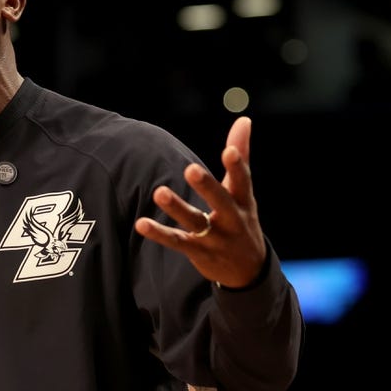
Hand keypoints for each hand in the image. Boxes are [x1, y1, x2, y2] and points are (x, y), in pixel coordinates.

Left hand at [134, 116, 266, 288]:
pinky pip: (177, 242)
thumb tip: (244, 118)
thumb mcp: (243, 191)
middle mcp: (232, 220)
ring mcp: (215, 238)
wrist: (248, 271)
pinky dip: (159, 234)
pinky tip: (141, 223)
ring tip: (159, 192)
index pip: (243, 182)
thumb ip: (241, 155)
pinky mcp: (198, 252)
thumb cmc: (241, 219)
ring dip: (177, 209)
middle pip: (220, 202)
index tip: (229, 150)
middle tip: (190, 169)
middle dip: (207, 186)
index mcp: (243, 202)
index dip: (238, 166)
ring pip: (195, 222)